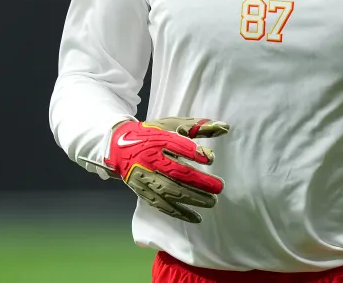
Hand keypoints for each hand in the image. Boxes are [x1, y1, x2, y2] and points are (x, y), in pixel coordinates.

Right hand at [103, 117, 228, 223]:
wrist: (118, 146)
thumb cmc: (153, 134)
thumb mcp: (173, 124)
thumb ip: (198, 127)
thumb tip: (224, 127)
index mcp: (157, 139)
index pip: (175, 144)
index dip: (192, 152)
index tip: (210, 159)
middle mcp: (149, 158)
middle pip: (175, 171)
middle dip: (198, 181)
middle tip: (219, 187)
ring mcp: (145, 176)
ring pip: (169, 190)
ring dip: (191, 198)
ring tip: (211, 202)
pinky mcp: (142, 191)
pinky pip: (161, 204)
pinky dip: (178, 212)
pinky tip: (196, 217)